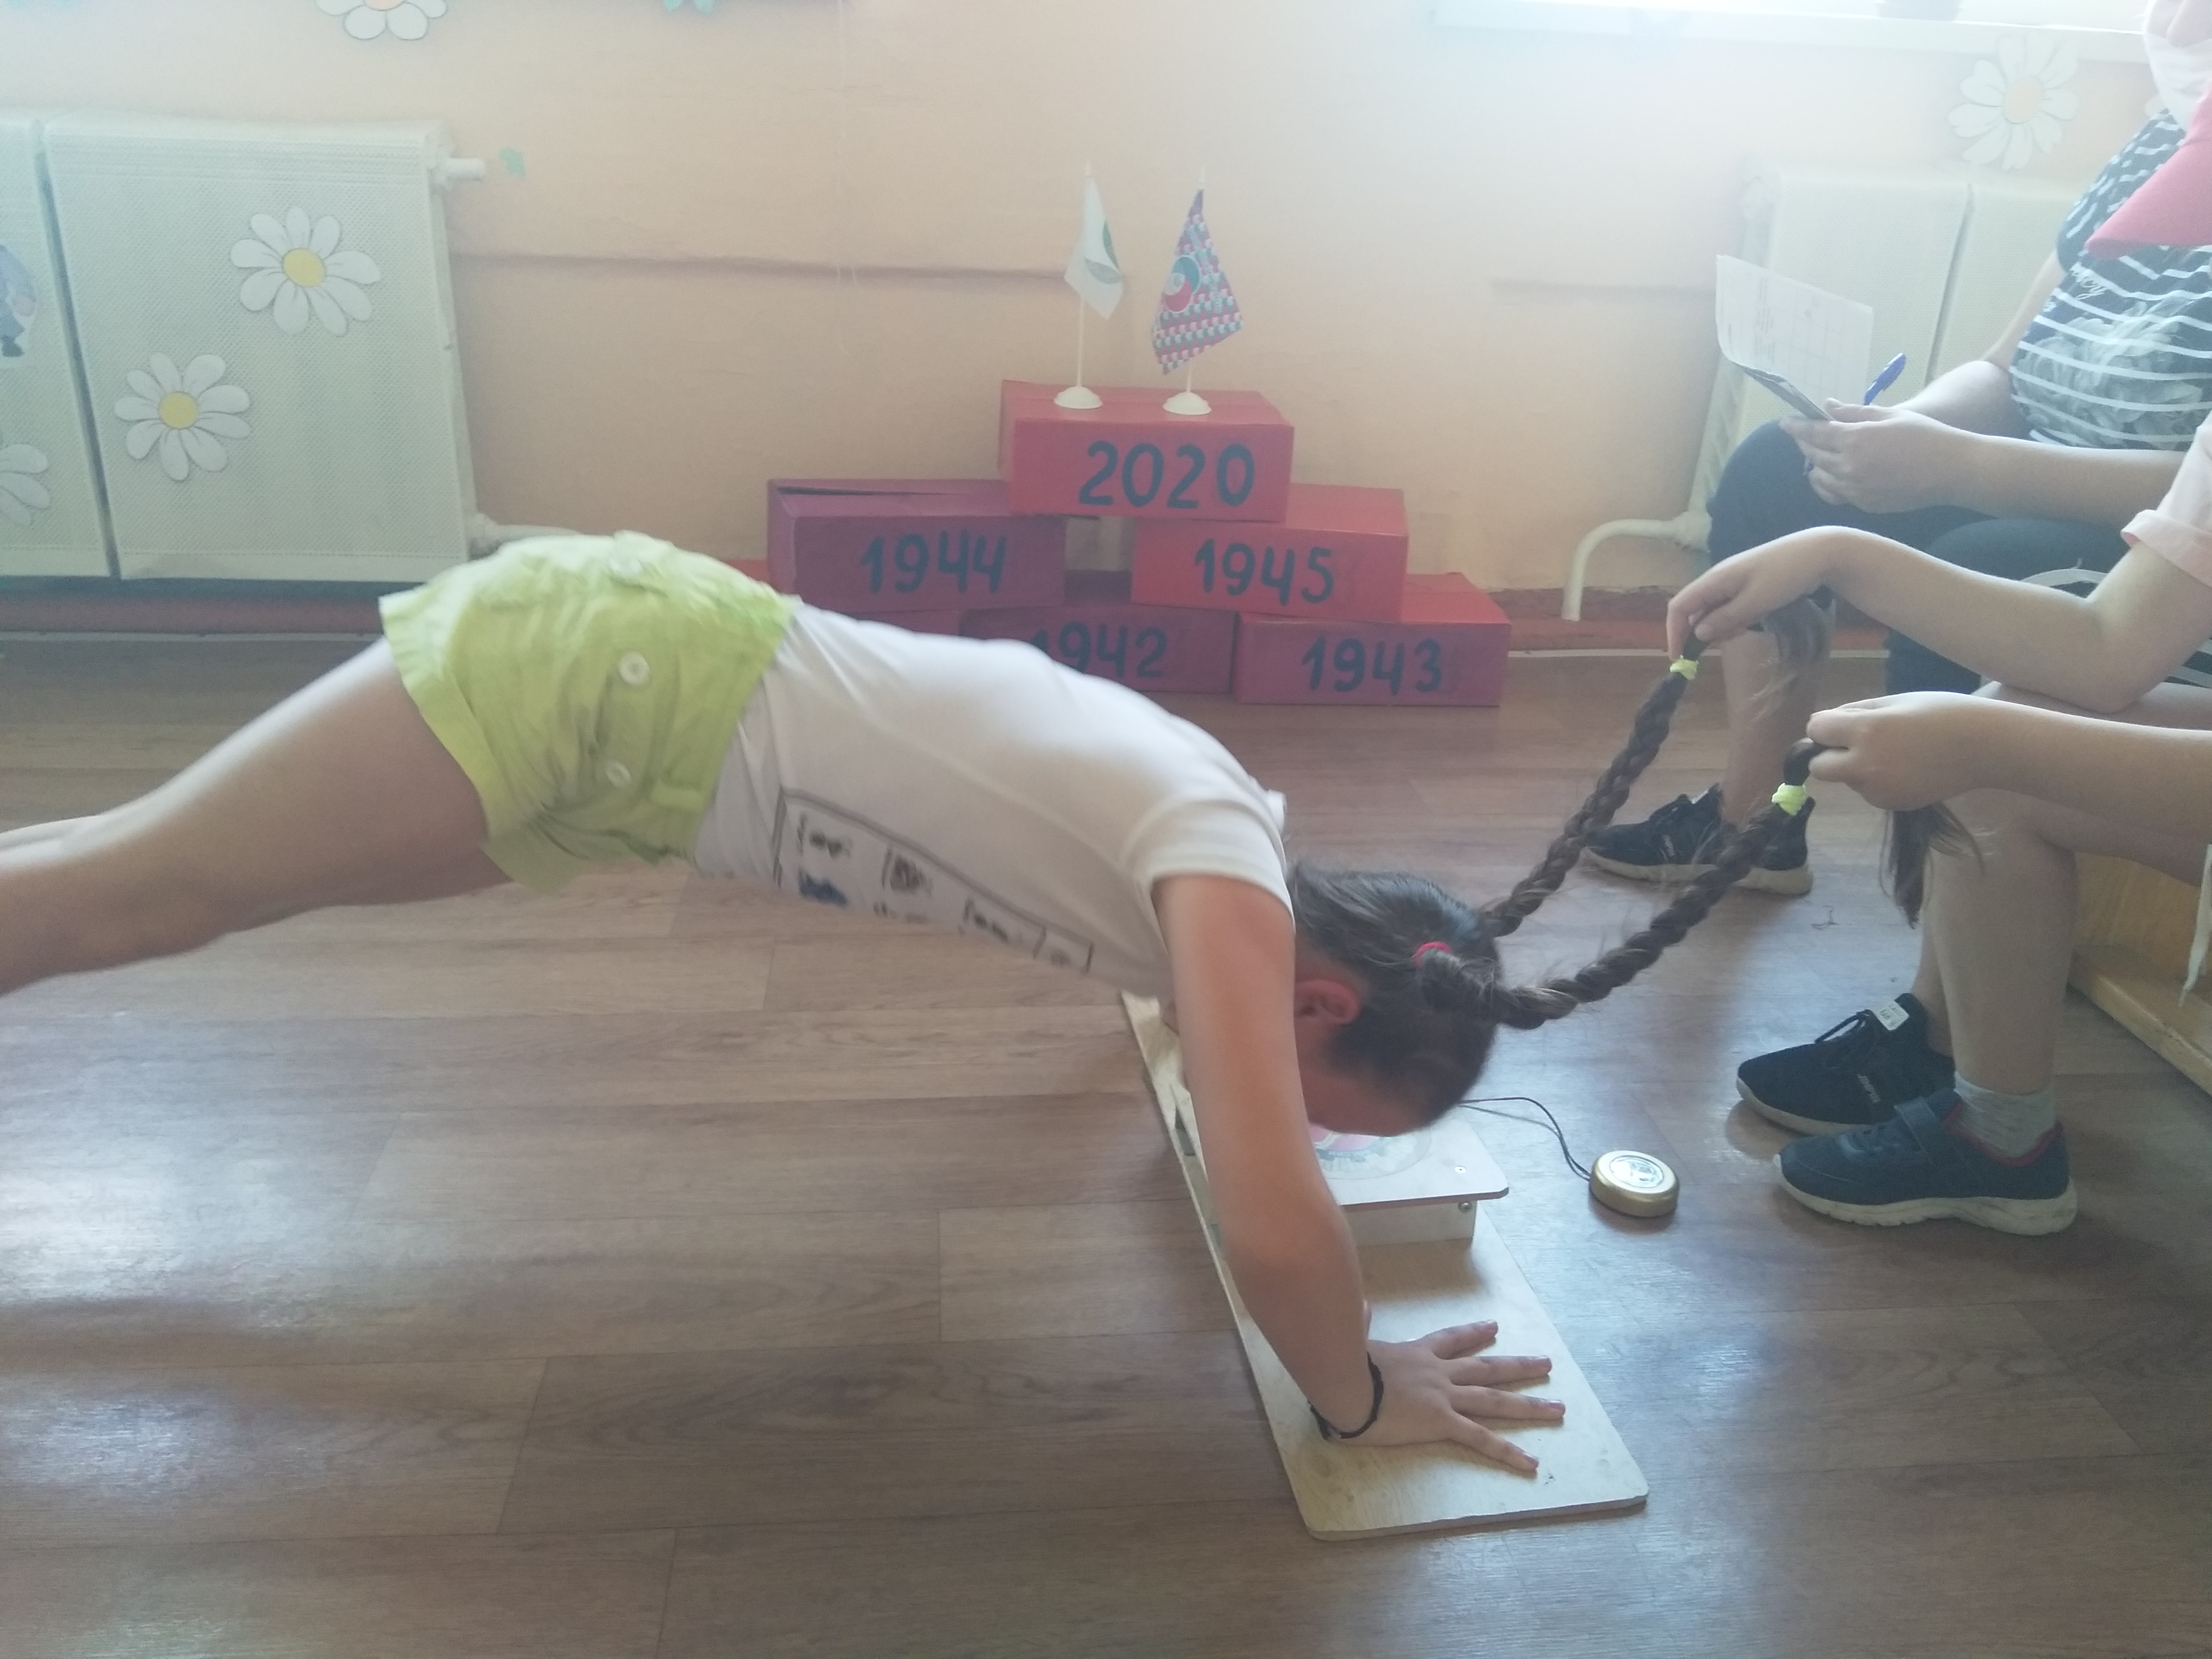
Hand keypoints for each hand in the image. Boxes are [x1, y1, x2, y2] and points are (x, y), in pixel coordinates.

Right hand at [1354, 1322, 1563, 1472]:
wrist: (1345, 1383)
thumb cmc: (1344, 1365)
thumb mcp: (1354, 1340)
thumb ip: (1361, 1322)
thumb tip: (1361, 1305)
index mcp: (1417, 1352)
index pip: (1451, 1340)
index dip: (1474, 1333)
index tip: (1493, 1326)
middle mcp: (1438, 1371)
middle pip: (1486, 1367)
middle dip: (1518, 1365)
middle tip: (1546, 1363)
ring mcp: (1444, 1396)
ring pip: (1494, 1400)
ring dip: (1529, 1405)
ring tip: (1558, 1409)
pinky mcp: (1442, 1422)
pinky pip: (1480, 1438)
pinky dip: (1507, 1451)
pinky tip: (1531, 1463)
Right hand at [1666, 528, 1838, 654]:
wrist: (1819, 552)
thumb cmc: (1786, 575)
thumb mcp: (1756, 602)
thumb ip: (1726, 618)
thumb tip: (1698, 633)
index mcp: (1715, 580)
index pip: (1680, 607)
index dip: (1674, 632)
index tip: (1680, 659)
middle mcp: (1718, 579)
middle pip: (1693, 608)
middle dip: (1694, 633)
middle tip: (1708, 655)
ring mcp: (1733, 580)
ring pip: (1712, 608)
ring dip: (1717, 627)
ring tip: (1735, 636)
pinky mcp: (1748, 583)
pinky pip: (1729, 605)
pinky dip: (1732, 619)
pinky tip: (1748, 624)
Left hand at [1782, 404, 1979, 513]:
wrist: (1950, 470)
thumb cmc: (1924, 436)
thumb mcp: (1889, 416)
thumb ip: (1853, 413)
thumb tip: (1828, 406)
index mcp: (1855, 440)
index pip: (1814, 432)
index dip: (1797, 427)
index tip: (1785, 422)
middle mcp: (1849, 467)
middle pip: (1813, 455)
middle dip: (1804, 443)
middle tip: (1802, 435)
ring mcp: (1855, 489)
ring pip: (1820, 478)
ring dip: (1815, 465)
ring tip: (1817, 455)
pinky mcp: (1864, 504)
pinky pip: (1836, 494)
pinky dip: (1828, 484)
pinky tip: (1831, 476)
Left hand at [1806, 692, 1994, 808]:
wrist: (1985, 747)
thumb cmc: (1944, 713)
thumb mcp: (1896, 701)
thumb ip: (1856, 712)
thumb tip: (1825, 723)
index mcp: (1866, 730)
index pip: (1815, 731)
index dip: (1824, 727)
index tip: (1838, 726)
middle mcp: (1866, 764)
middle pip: (1819, 768)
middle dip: (1828, 756)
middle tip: (1853, 745)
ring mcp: (1878, 789)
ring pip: (1846, 780)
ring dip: (1856, 768)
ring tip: (1895, 754)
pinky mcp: (1892, 804)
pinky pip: (1869, 792)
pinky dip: (1876, 782)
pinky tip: (1906, 769)